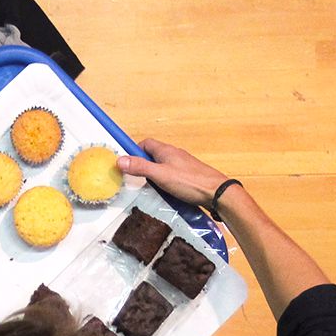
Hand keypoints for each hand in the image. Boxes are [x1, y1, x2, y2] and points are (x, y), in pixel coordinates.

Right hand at [116, 138, 231, 207]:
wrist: (217, 192)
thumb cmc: (189, 182)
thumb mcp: (160, 175)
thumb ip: (140, 167)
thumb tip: (119, 160)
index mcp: (166, 150)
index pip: (145, 143)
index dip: (135, 151)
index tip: (127, 163)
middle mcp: (175, 154)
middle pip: (153, 154)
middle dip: (143, 164)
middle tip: (137, 178)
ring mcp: (183, 164)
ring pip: (163, 165)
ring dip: (154, 174)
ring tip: (150, 187)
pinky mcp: (189, 175)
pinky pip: (172, 174)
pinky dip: (165, 181)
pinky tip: (166, 192)